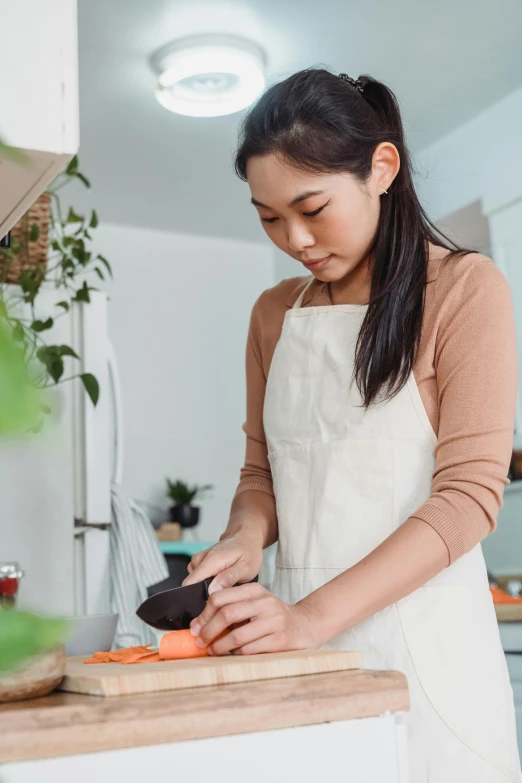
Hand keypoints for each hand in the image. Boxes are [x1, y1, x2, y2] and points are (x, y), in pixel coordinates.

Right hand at [182, 526, 262, 592]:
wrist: (246, 537)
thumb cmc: (248, 552)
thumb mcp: (246, 568)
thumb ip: (228, 578)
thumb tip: (211, 591)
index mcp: (211, 560)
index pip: (190, 583)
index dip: (196, 597)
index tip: (208, 604)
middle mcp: (200, 559)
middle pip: (191, 585)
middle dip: (204, 594)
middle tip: (223, 594)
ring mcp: (198, 560)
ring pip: (194, 583)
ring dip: (206, 588)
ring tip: (224, 585)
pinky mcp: (198, 562)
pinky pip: (197, 578)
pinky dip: (206, 582)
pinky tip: (219, 579)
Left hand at [189, 582, 320, 654]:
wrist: (305, 624)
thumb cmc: (272, 616)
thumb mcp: (255, 603)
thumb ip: (232, 608)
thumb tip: (199, 624)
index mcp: (255, 590)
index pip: (221, 597)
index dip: (204, 614)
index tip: (195, 627)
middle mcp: (265, 602)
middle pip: (227, 614)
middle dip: (208, 630)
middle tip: (200, 641)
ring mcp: (274, 621)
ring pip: (237, 635)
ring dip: (219, 646)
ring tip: (212, 651)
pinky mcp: (280, 639)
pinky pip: (249, 649)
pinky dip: (236, 654)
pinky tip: (232, 655)